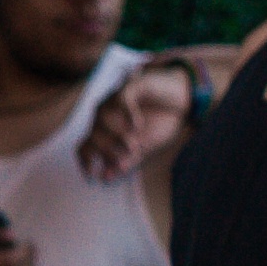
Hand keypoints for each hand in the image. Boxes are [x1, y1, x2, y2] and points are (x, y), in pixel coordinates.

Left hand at [79, 59, 192, 180]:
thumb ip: (128, 160)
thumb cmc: (160, 123)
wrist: (181, 99)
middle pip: (93, 136)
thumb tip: (107, 177)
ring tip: (134, 146)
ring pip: (103, 118)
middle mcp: (104, 116)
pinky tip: (138, 126)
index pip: (85, 148)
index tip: (93, 178)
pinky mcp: (129, 87)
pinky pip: (120, 100)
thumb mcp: (146, 146)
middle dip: (106, 151)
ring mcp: (113, 101)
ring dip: (117, 135)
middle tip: (124, 160)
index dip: (85, 163)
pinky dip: (126, 114)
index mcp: (105, 132)